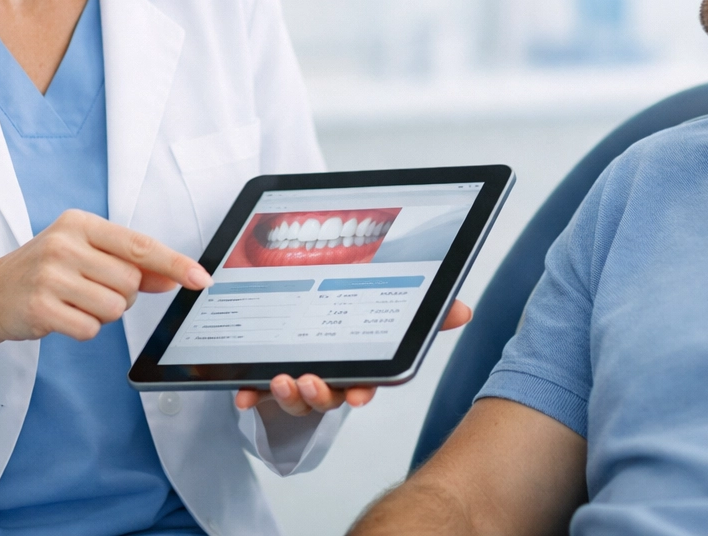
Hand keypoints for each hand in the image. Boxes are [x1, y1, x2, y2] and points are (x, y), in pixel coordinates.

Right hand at [0, 209, 209, 371]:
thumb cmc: (45, 270)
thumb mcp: (86, 254)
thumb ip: (131, 264)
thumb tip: (174, 277)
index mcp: (80, 223)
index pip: (139, 245)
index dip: (174, 263)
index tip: (201, 278)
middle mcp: (64, 244)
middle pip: (130, 282)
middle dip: (122, 295)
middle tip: (91, 289)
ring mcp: (49, 276)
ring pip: (114, 308)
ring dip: (103, 314)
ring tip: (76, 302)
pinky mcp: (40, 308)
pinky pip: (90, 329)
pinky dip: (84, 328)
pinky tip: (63, 316)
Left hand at [233, 299, 473, 413]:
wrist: (306, 315)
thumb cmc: (352, 321)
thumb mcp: (392, 308)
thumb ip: (427, 312)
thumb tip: (464, 309)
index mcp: (358, 365)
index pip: (365, 382)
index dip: (363, 390)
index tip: (360, 396)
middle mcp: (329, 378)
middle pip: (326, 396)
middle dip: (319, 395)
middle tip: (309, 381)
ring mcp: (298, 381)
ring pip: (294, 400)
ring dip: (287, 396)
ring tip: (281, 378)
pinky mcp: (267, 379)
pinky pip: (258, 392)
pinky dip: (251, 395)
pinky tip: (243, 395)